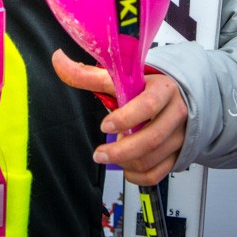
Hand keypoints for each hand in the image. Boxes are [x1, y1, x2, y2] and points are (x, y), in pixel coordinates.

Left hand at [51, 49, 187, 186]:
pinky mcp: (177, 154)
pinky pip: (157, 174)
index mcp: (163, 89)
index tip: (105, 126)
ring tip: (111, 154)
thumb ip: (88, 74)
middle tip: (99, 154)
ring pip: (151, 159)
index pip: (148, 105)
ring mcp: (178, 136)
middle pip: (150, 139)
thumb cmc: (145, 87)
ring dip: (126, 162)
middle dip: (120, 151)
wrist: (174, 98)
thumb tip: (58, 60)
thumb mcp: (121, 78)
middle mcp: (175, 113)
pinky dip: (136, 176)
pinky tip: (125, 166)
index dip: (125, 118)